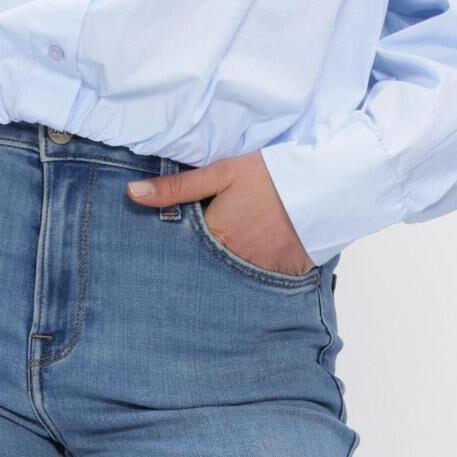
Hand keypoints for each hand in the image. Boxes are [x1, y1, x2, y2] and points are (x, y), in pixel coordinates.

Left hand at [124, 151, 312, 273]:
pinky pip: (262, 282)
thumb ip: (176, 188)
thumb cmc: (270, 175)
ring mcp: (259, 272)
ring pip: (233, 276)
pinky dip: (257, 272)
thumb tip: (132, 193)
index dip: (182, 243)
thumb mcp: (220, 173)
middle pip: (208, 266)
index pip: (184, 250)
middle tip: (209, 249)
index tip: (177, 243)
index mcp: (214, 236)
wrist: (325, 185)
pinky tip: (260, 255)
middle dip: (203, 260)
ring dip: (230, 267)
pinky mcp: (282, 277)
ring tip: (237, 250)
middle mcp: (233, 260)